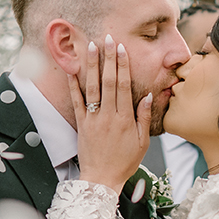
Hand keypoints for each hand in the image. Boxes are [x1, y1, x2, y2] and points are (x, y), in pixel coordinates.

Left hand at [68, 34, 151, 190]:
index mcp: (125, 118)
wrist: (101, 179)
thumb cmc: (125, 162)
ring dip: (91, 66)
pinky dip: (73, 85)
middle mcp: (108, 116)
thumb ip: (144, 117)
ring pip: (92, 87)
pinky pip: (76, 102)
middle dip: (108, 58)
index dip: (123, 65)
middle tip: (107, 38)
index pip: (124, 86)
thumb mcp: (142, 142)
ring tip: (91, 47)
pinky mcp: (81, 124)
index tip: (121, 49)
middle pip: (108, 82)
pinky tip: (71, 70)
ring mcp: (93, 119)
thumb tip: (147, 95)